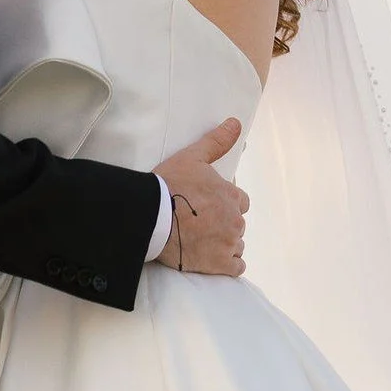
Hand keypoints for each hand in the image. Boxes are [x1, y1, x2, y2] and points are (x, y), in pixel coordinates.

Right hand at [153, 119, 248, 275]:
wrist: (150, 217)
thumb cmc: (169, 185)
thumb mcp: (192, 157)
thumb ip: (217, 141)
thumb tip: (236, 122)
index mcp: (232, 195)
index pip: (241, 202)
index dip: (226, 204)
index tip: (208, 207)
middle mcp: (235, 220)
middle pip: (237, 225)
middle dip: (223, 225)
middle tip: (200, 225)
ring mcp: (228, 243)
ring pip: (236, 245)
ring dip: (224, 244)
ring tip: (201, 242)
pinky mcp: (219, 264)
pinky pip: (236, 267)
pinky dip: (226, 264)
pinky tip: (211, 259)